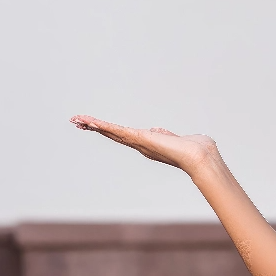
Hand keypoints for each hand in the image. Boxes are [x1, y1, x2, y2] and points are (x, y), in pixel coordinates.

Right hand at [70, 114, 217, 174]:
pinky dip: (102, 125)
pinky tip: (89, 122)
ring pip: (111, 132)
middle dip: (94, 127)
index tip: (94, 125)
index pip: (122, 134)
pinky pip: (117, 130)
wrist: (198, 156)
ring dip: (93, 125)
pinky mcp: (139, 138)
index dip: (107, 130)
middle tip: (77, 122)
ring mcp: (138, 142)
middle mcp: (140, 145)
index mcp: (147, 144)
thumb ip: (165, 135)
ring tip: (76, 120)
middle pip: (112, 133)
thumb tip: (158, 131)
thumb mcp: (175, 139)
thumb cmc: (194, 149)